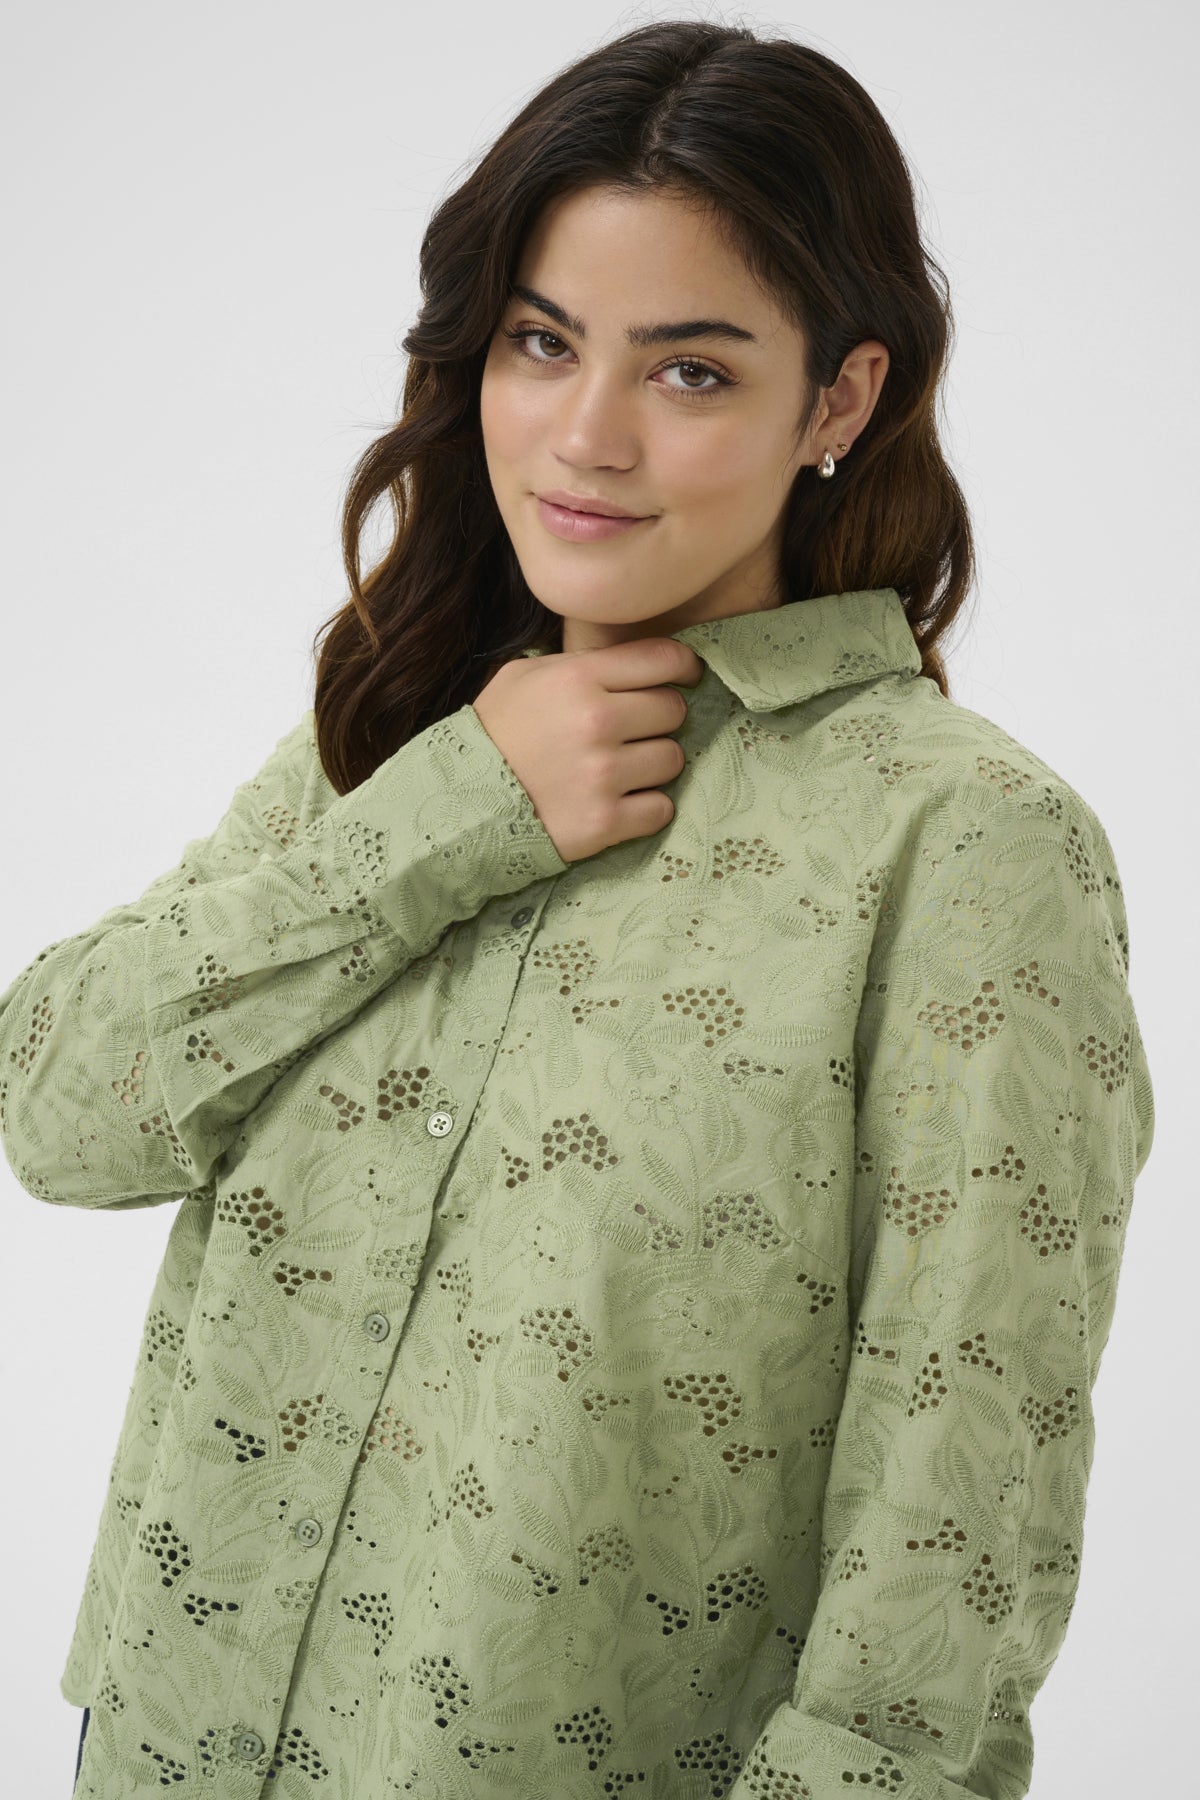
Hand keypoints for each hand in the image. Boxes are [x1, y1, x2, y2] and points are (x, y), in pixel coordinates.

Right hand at [471, 636, 704, 863]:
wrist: (460, 803)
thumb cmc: (494, 733)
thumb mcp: (523, 676)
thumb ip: (580, 663)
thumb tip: (634, 661)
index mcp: (579, 678)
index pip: (663, 659)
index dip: (683, 667)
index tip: (684, 678)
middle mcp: (597, 721)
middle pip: (673, 709)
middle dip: (659, 719)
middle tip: (634, 731)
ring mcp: (603, 774)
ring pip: (673, 759)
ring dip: (654, 764)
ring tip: (623, 769)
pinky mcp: (605, 821)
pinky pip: (661, 808)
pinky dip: (648, 808)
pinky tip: (621, 802)